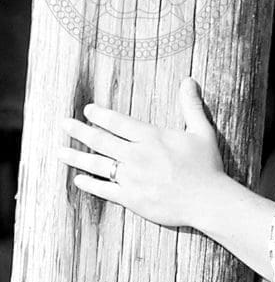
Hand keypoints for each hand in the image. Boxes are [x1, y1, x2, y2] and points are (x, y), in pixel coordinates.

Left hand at [57, 78, 225, 227]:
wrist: (208, 200)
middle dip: (79, 131)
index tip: (88, 110)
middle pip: (100, 140)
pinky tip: (78, 179)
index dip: (100, 115)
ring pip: (96, 164)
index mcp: (152, 137)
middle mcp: (137, 155)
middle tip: (63, 124)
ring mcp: (131, 177)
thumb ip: (192, 106)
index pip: (117, 122)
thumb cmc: (207, 166)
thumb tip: (189, 81)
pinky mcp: (131, 198)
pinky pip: (104, 189)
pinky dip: (89, 184)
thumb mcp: (203, 132)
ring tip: (59, 151)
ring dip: (75, 157)